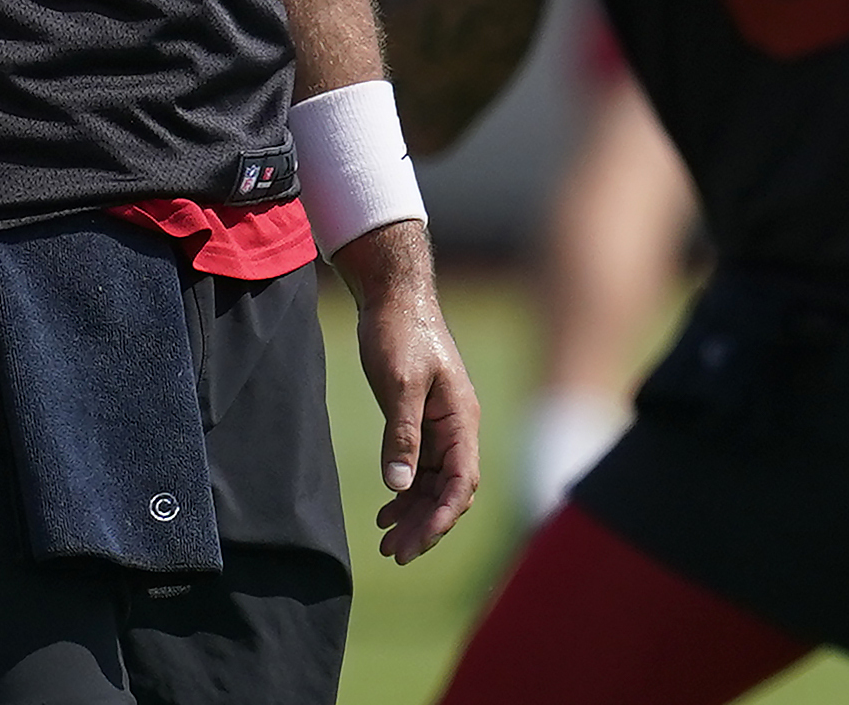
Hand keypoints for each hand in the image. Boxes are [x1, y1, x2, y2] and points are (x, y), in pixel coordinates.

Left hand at [333, 220, 480, 563]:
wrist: (392, 295)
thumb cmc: (400, 332)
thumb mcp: (399, 383)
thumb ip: (402, 434)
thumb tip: (399, 486)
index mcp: (461, 418)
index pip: (462, 481)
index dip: (442, 516)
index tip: (415, 542)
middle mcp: (457, 427)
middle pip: (450, 490)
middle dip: (425, 524)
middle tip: (394, 553)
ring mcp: (441, 425)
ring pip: (434, 483)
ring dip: (414, 513)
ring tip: (386, 542)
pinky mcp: (422, 421)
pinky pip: (421, 468)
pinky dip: (406, 492)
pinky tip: (386, 511)